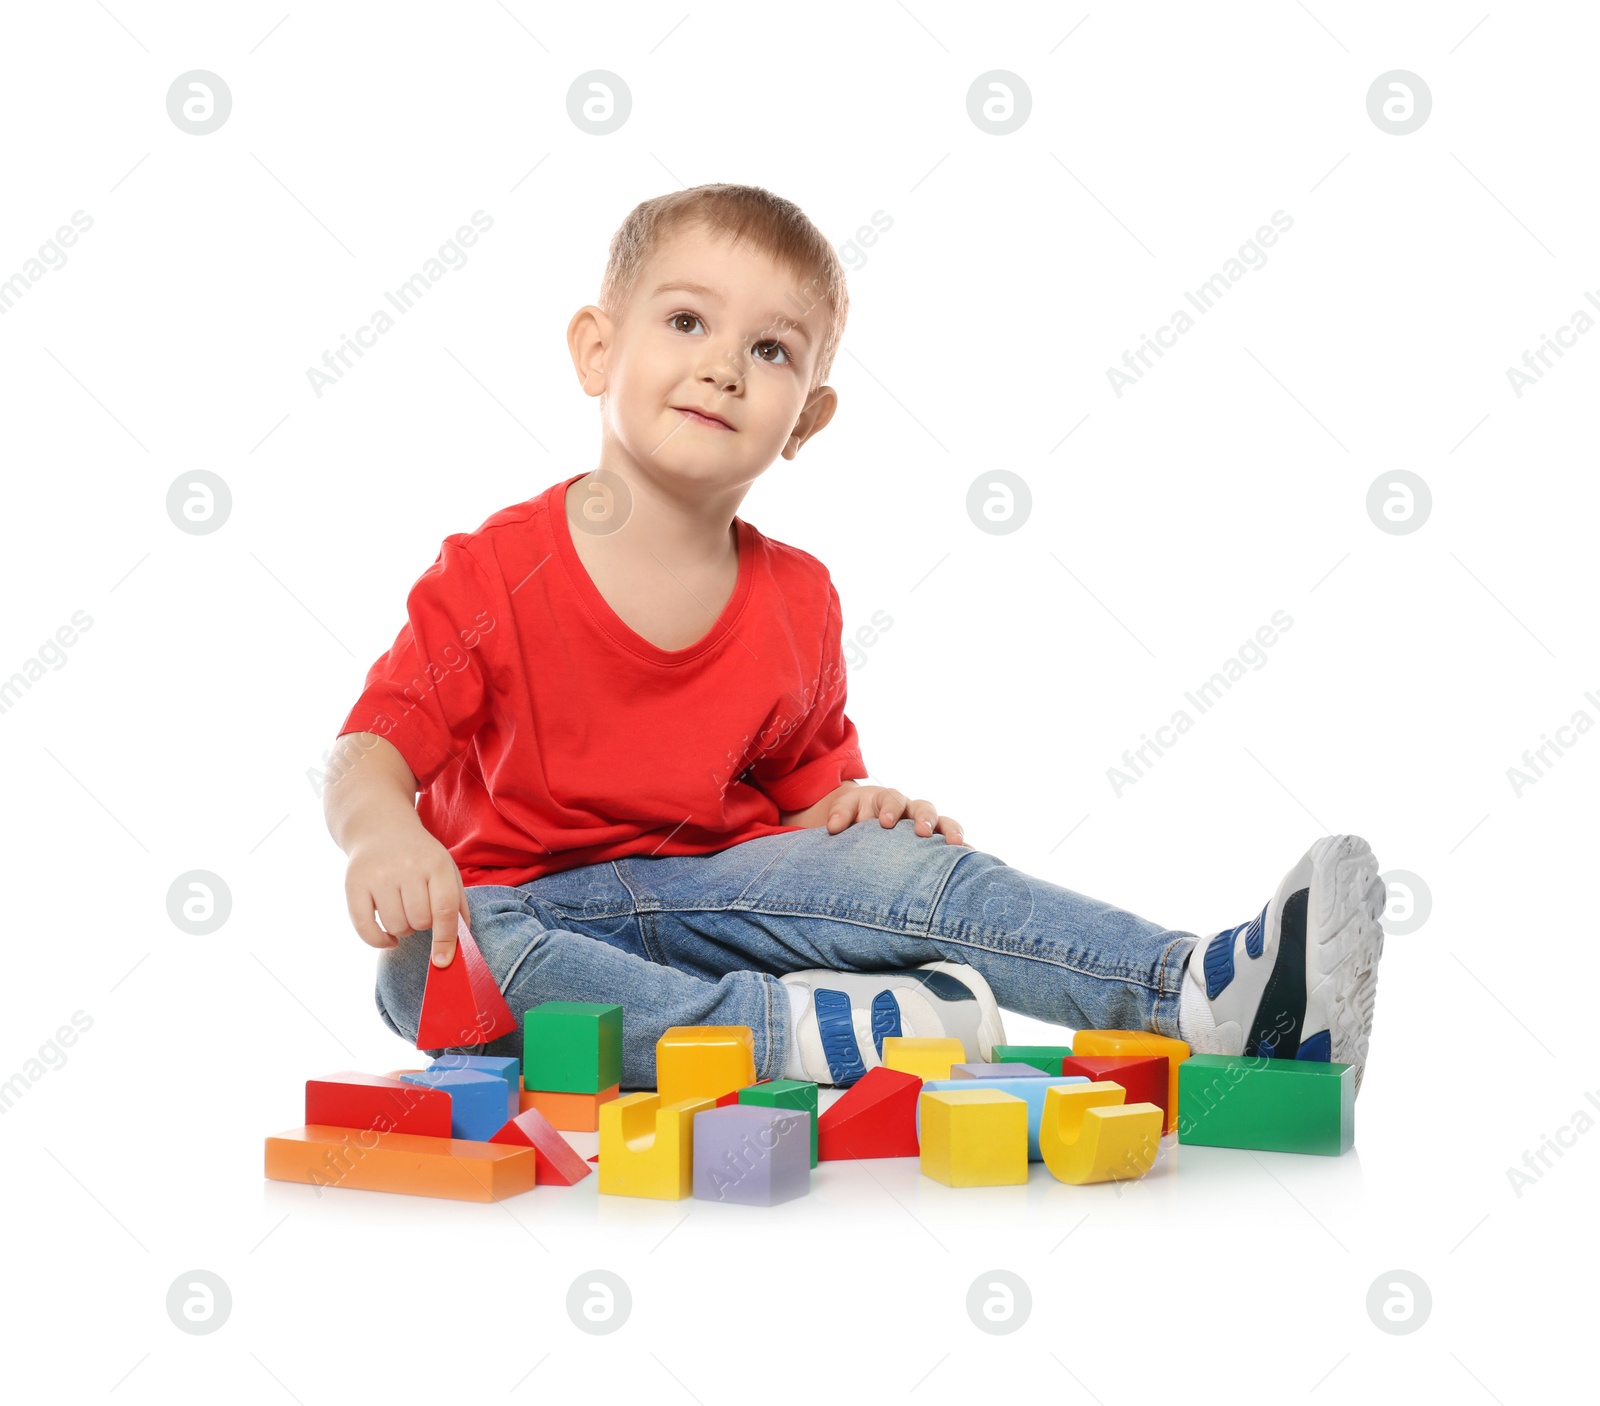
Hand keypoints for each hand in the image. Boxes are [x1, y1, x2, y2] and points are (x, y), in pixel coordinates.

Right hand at [344, 819, 471, 966]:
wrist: (380, 828)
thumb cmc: (420, 856)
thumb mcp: (446, 869)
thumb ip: (458, 904)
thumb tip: (463, 943)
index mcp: (436, 864)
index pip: (444, 909)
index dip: (446, 939)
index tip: (443, 961)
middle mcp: (407, 867)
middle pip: (419, 921)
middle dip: (422, 925)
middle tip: (418, 911)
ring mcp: (378, 875)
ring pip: (395, 926)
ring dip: (402, 929)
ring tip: (403, 912)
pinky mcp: (354, 884)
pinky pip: (365, 928)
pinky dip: (379, 941)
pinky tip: (388, 938)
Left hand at [823, 784, 967, 845]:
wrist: (861, 822)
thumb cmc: (853, 816)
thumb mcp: (844, 811)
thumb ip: (839, 814)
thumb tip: (833, 827)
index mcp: (888, 800)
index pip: (892, 799)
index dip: (891, 809)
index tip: (885, 823)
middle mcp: (911, 810)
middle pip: (924, 807)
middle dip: (924, 818)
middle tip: (922, 831)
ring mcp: (926, 825)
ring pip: (944, 823)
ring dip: (951, 832)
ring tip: (956, 846)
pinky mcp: (934, 842)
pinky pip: (952, 844)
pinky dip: (963, 850)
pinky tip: (972, 860)